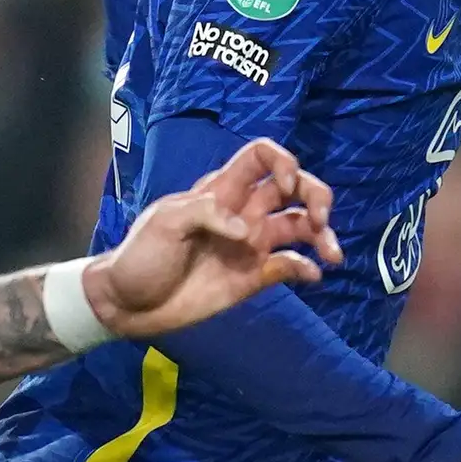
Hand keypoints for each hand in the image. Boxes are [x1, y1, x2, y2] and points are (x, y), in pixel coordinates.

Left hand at [91, 136, 340, 338]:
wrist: (128, 304)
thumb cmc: (141, 256)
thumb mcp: (164, 222)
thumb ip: (205, 213)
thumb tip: (247, 230)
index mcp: (222, 191)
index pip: (261, 157)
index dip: (282, 161)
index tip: (287, 184)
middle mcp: (244, 212)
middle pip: (293, 189)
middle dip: (316, 196)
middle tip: (321, 220)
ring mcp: (251, 245)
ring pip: (300, 227)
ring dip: (322, 235)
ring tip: (332, 254)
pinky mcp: (253, 278)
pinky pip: (290, 266)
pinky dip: (306, 268)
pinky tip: (312, 275)